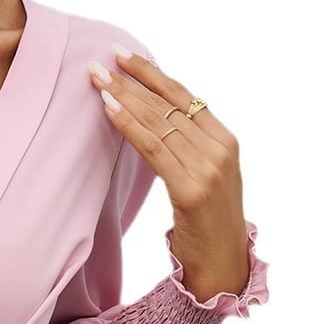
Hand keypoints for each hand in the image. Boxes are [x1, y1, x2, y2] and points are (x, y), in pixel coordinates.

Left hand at [88, 47, 250, 302]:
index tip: (124, 56)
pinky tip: (109, 109)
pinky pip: (154, 148)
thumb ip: (188, 151)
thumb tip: (156, 126)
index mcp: (225, 141)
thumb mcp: (204, 180)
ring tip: (97, 79)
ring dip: (124, 96)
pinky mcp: (191, 189)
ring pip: (159, 121)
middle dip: (132, 79)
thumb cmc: (207, 227)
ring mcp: (208, 167)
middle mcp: (219, 148)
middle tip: (100, 60)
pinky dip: (130, 125)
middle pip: (168, 103)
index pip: (184, 96)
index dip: (153, 74)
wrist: (223, 267)